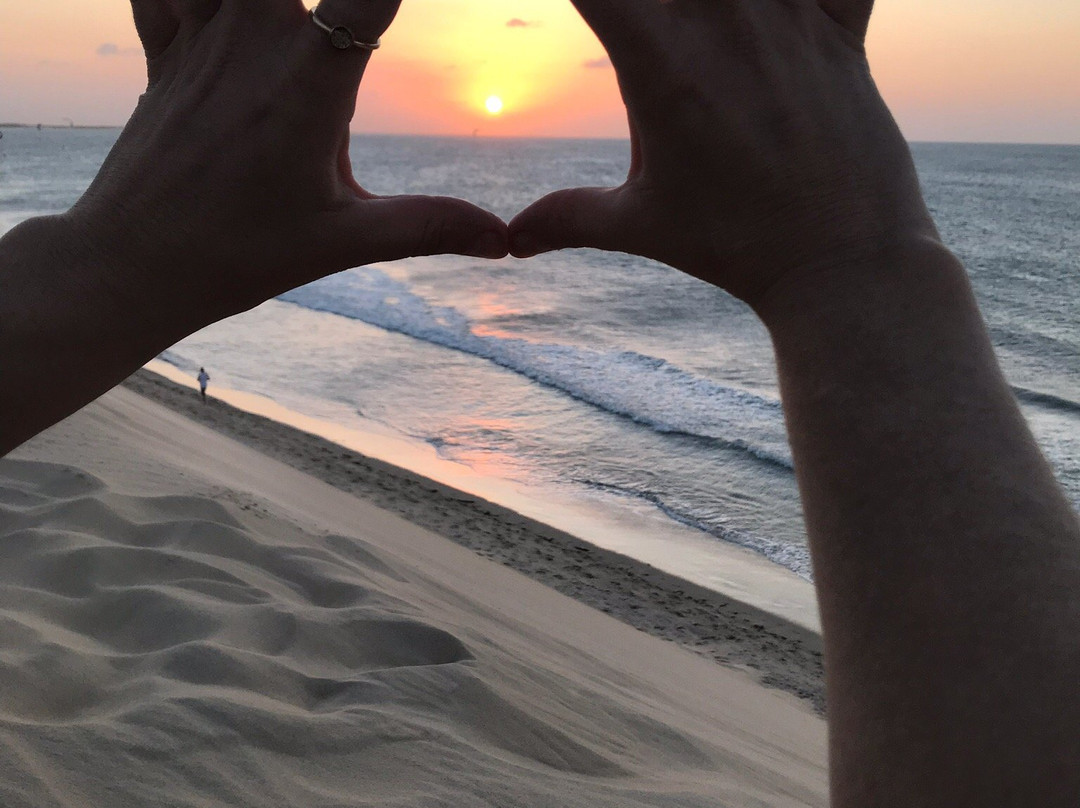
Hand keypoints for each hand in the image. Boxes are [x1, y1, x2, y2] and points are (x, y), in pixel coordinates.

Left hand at [72, 0, 507, 326]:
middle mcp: (254, 40)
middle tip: (337, 27)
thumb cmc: (238, 256)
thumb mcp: (343, 241)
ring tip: (290, 24)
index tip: (393, 8)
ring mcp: (202, 38)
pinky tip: (217, 10)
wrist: (130, 266)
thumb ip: (428, 226)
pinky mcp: (165, 53)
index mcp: (307, 79)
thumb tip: (504, 240)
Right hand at [509, 0, 937, 307]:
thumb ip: (567, 218)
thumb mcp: (640, 226)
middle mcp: (724, 24)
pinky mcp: (843, 24)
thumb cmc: (736, 245)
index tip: (594, 17)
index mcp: (661, 67)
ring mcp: (789, 17)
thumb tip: (510, 239)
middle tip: (651, 34)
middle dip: (650, 8)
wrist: (841, 265)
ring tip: (706, 29)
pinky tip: (781, 9)